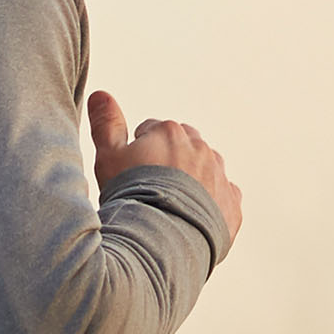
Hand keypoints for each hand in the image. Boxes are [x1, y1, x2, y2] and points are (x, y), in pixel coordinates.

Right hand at [89, 92, 243, 244]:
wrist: (161, 239)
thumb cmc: (131, 196)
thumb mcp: (109, 157)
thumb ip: (107, 124)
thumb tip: (101, 94)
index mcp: (170, 132)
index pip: (150, 132)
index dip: (137, 154)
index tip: (131, 174)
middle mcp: (201, 148)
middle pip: (182, 147)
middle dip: (168, 162)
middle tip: (151, 190)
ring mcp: (220, 176)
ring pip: (205, 170)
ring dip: (192, 181)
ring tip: (170, 207)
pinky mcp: (232, 204)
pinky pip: (223, 197)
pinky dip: (211, 204)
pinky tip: (191, 219)